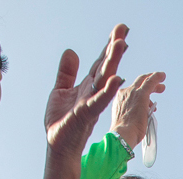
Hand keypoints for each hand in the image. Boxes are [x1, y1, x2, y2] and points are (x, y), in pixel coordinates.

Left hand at [45, 24, 127, 160]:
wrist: (58, 145)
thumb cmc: (61, 122)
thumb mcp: (60, 90)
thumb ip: (66, 72)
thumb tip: (71, 51)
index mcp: (87, 86)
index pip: (100, 62)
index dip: (109, 46)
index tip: (120, 30)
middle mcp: (92, 92)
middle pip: (105, 66)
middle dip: (114, 47)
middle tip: (123, 29)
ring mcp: (91, 102)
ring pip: (104, 79)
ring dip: (112, 61)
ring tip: (120, 44)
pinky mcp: (86, 114)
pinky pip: (99, 101)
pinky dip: (107, 90)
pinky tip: (113, 79)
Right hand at [110, 71, 165, 148]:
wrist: (122, 133)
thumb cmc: (125, 133)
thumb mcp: (126, 121)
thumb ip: (134, 116)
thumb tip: (144, 115)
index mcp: (120, 99)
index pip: (131, 91)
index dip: (139, 91)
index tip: (146, 94)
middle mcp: (124, 93)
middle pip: (138, 83)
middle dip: (148, 82)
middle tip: (158, 87)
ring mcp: (132, 92)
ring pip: (145, 82)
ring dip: (155, 85)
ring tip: (162, 88)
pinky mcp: (142, 94)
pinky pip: (151, 81)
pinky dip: (157, 77)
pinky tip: (162, 75)